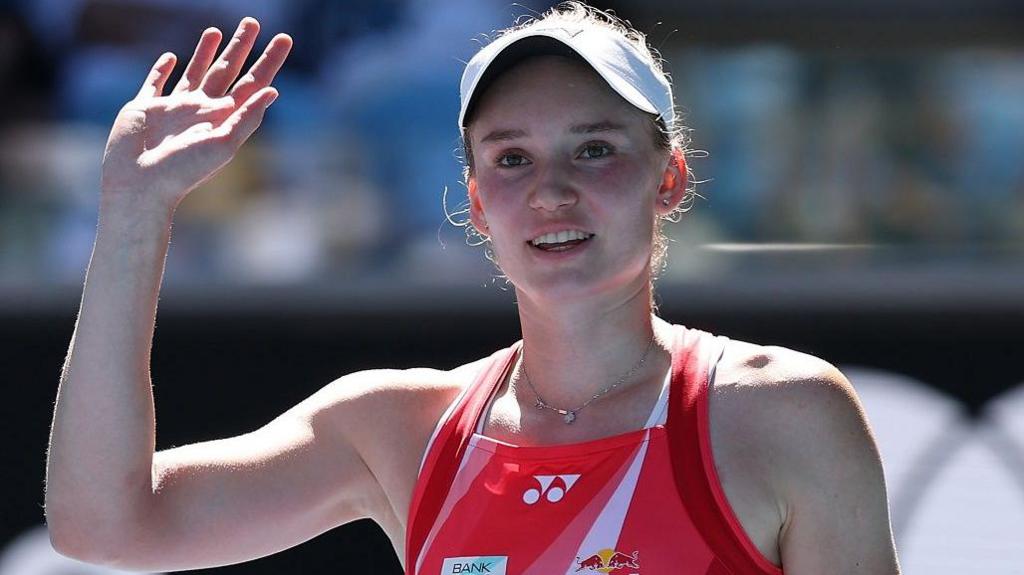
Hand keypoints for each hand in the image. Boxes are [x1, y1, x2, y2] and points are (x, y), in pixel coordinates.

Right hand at [100, 18, 291, 207]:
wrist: (139, 184)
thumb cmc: (183, 170)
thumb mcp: (223, 144)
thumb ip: (246, 117)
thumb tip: (273, 91)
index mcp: (224, 119)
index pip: (253, 83)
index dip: (269, 61)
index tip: (285, 38)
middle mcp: (202, 111)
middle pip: (227, 71)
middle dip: (240, 47)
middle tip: (252, 21)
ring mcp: (173, 108)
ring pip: (194, 72)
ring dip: (205, 52)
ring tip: (215, 30)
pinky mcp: (144, 108)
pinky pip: (155, 84)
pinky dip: (161, 70)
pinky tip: (170, 57)